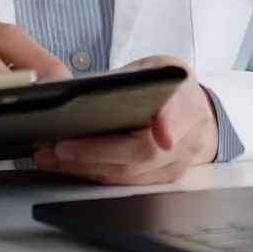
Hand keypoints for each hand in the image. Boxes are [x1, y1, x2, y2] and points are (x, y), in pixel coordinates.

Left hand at [33, 55, 215, 184]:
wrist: (203, 116)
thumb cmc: (174, 89)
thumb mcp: (158, 68)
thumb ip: (133, 78)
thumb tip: (86, 91)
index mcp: (186, 99)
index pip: (178, 112)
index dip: (169, 124)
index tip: (163, 136)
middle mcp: (188, 135)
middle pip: (143, 152)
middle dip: (95, 152)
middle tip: (58, 148)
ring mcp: (178, 163)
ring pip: (130, 173)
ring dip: (86, 167)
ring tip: (50, 157)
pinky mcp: (165, 180)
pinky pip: (126, 183)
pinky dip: (94, 174)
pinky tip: (69, 166)